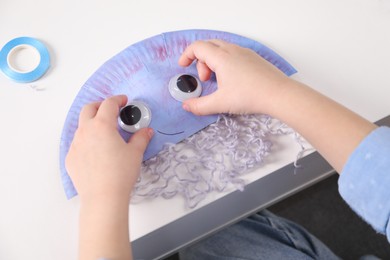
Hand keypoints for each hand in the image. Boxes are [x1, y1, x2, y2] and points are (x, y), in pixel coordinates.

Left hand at [65, 95, 152, 259]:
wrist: (103, 197)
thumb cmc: (120, 174)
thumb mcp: (135, 153)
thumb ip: (141, 138)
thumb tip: (147, 131)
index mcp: (102, 125)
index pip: (108, 104)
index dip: (117, 100)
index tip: (123, 101)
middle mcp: (85, 131)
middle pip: (89, 109)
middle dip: (100, 105)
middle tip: (110, 110)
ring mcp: (75, 145)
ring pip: (81, 126)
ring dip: (92, 123)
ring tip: (104, 132)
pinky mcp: (70, 158)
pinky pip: (77, 143)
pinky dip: (86, 140)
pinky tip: (96, 151)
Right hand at [179, 39, 291, 115]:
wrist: (278, 94)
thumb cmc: (250, 96)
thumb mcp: (220, 103)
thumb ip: (200, 106)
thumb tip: (187, 106)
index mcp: (221, 57)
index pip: (198, 47)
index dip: (186, 55)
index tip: (183, 66)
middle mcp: (232, 50)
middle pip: (209, 45)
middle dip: (200, 60)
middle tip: (203, 78)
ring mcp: (245, 53)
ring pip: (222, 49)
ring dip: (213, 62)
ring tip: (217, 81)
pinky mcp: (254, 58)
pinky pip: (234, 53)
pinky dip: (225, 62)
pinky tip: (231, 80)